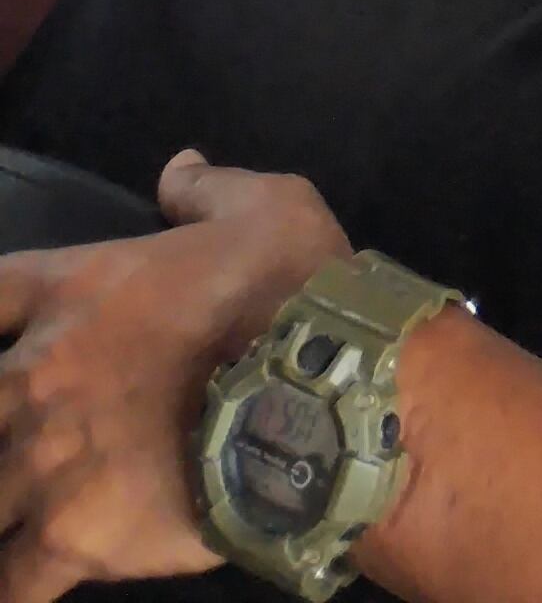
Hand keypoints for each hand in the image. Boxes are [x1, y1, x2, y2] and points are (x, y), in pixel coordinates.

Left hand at [0, 153, 346, 594]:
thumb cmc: (290, 288)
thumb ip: (208, 192)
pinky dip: (9, 585)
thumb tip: (179, 170)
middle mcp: (40, 378)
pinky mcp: (71, 538)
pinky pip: (9, 584)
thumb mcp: (266, 206)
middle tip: (10, 431)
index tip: (4, 335)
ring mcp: (46, 464)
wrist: (321, 390)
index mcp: (75, 291)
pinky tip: (18, 581)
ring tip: (12, 503)